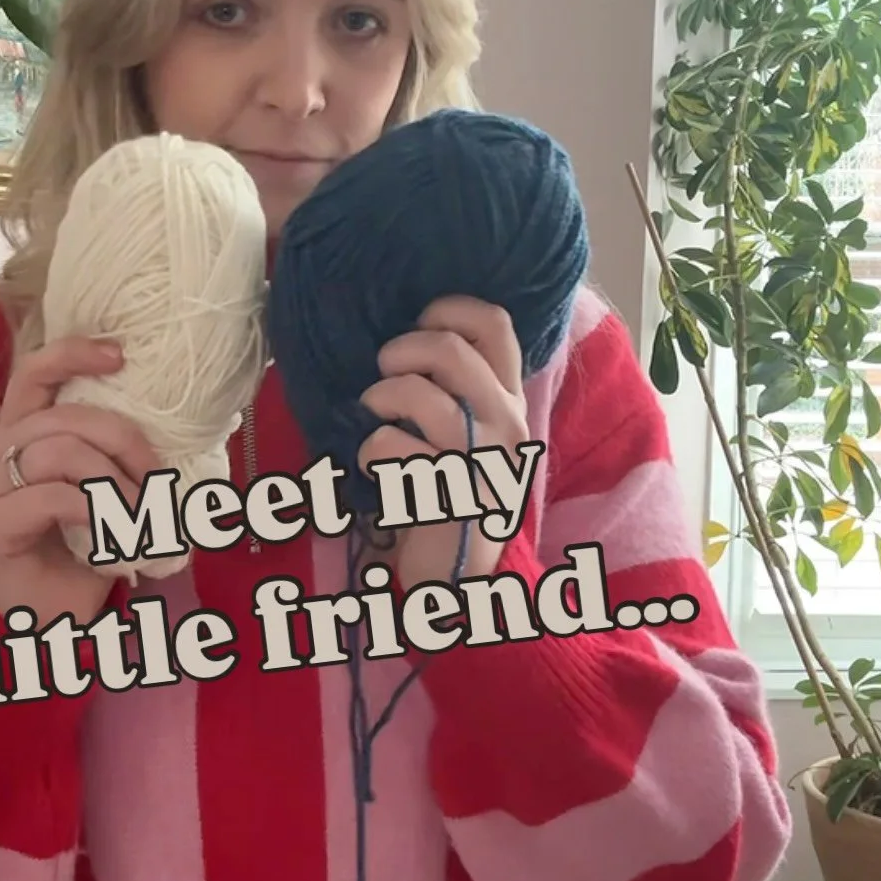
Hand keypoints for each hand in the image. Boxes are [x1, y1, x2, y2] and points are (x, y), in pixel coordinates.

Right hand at [0, 336, 161, 629]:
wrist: (48, 622)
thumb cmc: (75, 555)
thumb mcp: (99, 491)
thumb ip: (108, 453)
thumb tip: (165, 424)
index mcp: (18, 436)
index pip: (34, 375)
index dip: (72, 354)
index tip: (120, 355)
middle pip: (64, 417)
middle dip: (124, 441)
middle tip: (158, 481)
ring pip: (62, 452)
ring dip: (117, 483)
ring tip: (144, 517)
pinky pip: (56, 497)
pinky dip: (101, 513)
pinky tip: (119, 537)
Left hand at [356, 295, 529, 596]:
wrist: (460, 571)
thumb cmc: (453, 489)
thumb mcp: (471, 430)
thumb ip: (457, 385)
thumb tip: (405, 336)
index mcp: (509, 399)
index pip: (495, 324)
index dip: (449, 309)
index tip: (417, 324)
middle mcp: (505, 424)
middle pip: (453, 352)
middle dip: (402, 350)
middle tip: (383, 371)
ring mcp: (480, 460)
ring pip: (423, 398)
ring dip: (381, 397)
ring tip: (371, 414)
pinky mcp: (449, 497)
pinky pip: (395, 449)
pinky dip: (371, 448)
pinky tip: (371, 461)